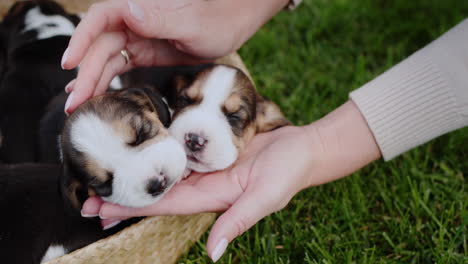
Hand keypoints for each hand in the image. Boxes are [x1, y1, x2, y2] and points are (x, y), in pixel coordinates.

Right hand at [62, 0, 289, 112]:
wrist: (234, 23)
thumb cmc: (217, 19)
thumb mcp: (191, 23)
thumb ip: (161, 19)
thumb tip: (129, 11)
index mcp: (139, 9)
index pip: (100, 19)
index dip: (81, 40)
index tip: (70, 63)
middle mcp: (133, 22)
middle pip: (100, 47)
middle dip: (85, 74)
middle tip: (74, 105)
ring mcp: (139, 38)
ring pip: (107, 60)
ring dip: (92, 82)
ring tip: (78, 108)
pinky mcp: (147, 52)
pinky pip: (122, 66)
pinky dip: (107, 81)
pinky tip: (96, 95)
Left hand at [81, 101, 380, 261]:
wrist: (303, 149)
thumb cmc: (288, 173)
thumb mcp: (266, 198)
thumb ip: (238, 222)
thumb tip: (213, 254)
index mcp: (211, 198)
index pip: (165, 204)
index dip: (134, 208)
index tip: (102, 211)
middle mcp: (203, 184)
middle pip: (157, 190)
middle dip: (124, 195)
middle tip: (86, 199)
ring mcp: (206, 165)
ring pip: (163, 171)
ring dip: (135, 173)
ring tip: (105, 175)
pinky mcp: (210, 147)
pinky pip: (179, 150)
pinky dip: (157, 151)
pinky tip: (140, 148)